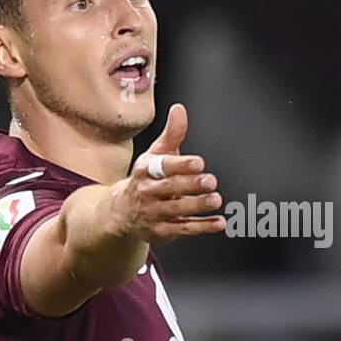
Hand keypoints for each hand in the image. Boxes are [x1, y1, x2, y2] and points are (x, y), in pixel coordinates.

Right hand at [111, 103, 226, 243]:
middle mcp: (148, 192)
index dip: (181, 164)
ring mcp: (154, 213)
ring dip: (197, 205)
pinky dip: (203, 227)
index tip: (199, 162)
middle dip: (191, 184)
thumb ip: (172, 134)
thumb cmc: (146, 179)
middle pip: (170, 188)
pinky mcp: (162, 231)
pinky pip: (184, 229)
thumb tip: (180, 109)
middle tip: (211, 180)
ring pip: (177, 210)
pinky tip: (219, 223)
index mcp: (146, 170)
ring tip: (216, 199)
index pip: (162, 166)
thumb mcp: (156, 155)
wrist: (121, 213)